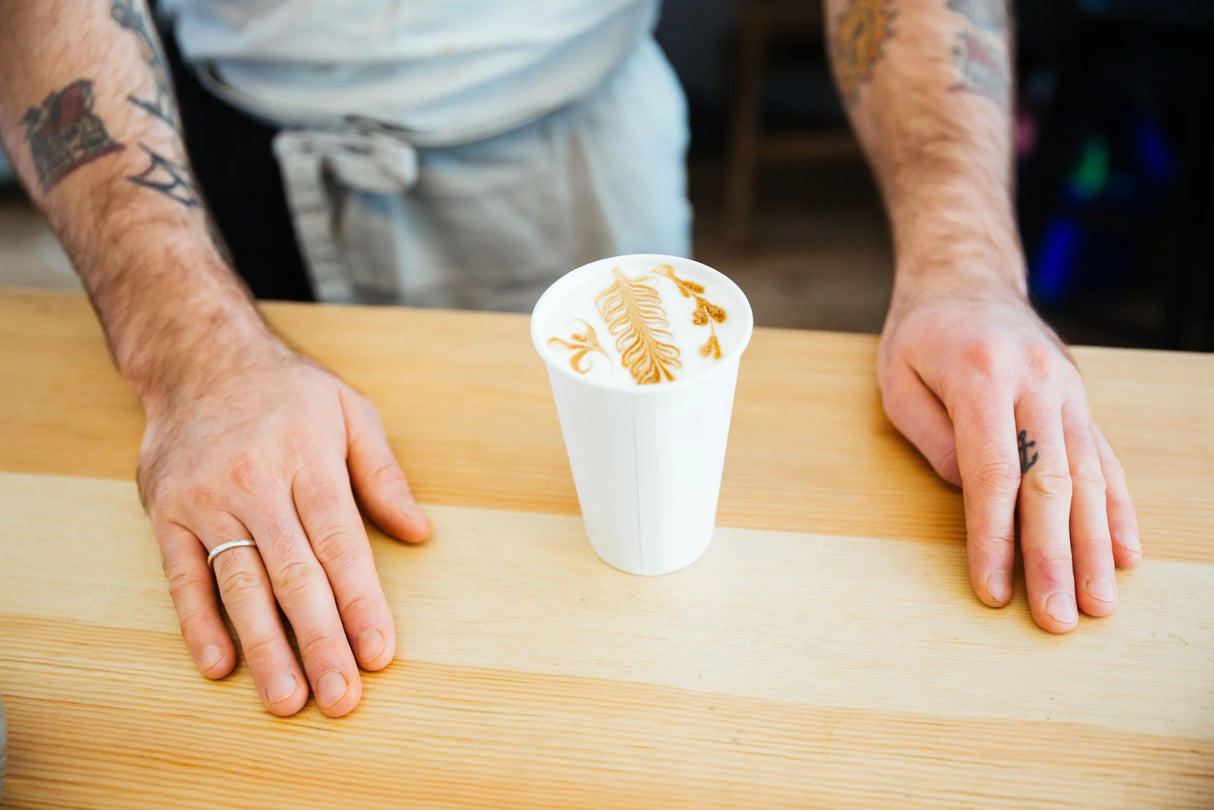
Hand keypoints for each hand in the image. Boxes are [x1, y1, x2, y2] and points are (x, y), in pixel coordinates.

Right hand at [138, 340, 431, 715]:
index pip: (340, 544)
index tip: (379, 653)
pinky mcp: (167, 514)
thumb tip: (420, 531)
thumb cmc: (288, 391)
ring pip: (240, 584)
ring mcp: (207, 501)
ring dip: (264, 647)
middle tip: (340, 697)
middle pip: (294, 575)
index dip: (361, 602)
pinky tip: (220, 665)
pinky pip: (182, 577)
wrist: (199, 357)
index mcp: (308, 460)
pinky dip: (198, 623)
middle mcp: (256, 484)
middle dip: (320, 641)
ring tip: (287, 700)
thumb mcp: (351, 411)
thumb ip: (383, 475)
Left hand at [878, 280, 1141, 632]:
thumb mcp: (898, 381)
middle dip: (1054, 557)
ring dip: (1095, 546)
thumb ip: (932, 440)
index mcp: (980, 376)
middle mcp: (1035, 383)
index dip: (995, 537)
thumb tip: (974, 498)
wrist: (967, 279)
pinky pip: (1105, 459)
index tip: (995, 590)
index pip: (992, 473)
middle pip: (1050, 483)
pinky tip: (1126, 552)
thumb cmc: (921, 336)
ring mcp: (1066, 391)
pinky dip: (1117, 508)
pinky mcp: (1080, 400)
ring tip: (1101, 602)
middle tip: (1060, 618)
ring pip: (1088, 476)